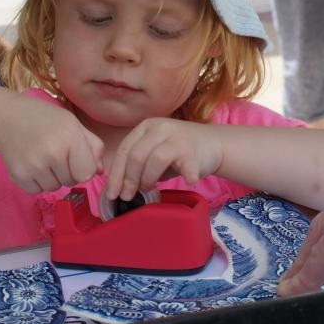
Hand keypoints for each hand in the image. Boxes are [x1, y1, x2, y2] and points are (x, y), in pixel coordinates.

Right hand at [0, 95, 103, 193]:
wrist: (6, 117)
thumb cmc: (45, 119)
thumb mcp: (73, 124)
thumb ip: (92, 146)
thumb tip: (99, 171)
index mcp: (70, 138)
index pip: (87, 174)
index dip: (83, 167)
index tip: (75, 157)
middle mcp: (53, 153)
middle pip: (71, 182)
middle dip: (67, 171)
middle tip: (55, 153)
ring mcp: (34, 166)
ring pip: (54, 187)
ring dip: (52, 177)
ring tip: (42, 158)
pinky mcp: (18, 175)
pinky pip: (36, 191)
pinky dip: (36, 182)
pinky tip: (31, 164)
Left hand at [105, 118, 221, 200]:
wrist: (213, 144)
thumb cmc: (178, 152)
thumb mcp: (154, 150)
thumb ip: (138, 164)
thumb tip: (118, 187)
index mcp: (146, 127)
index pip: (124, 150)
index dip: (115, 174)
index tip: (111, 193)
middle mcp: (160, 128)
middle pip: (136, 155)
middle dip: (128, 179)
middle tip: (127, 196)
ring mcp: (177, 138)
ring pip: (155, 160)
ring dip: (148, 179)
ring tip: (149, 189)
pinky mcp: (193, 151)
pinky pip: (187, 166)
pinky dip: (187, 175)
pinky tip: (188, 181)